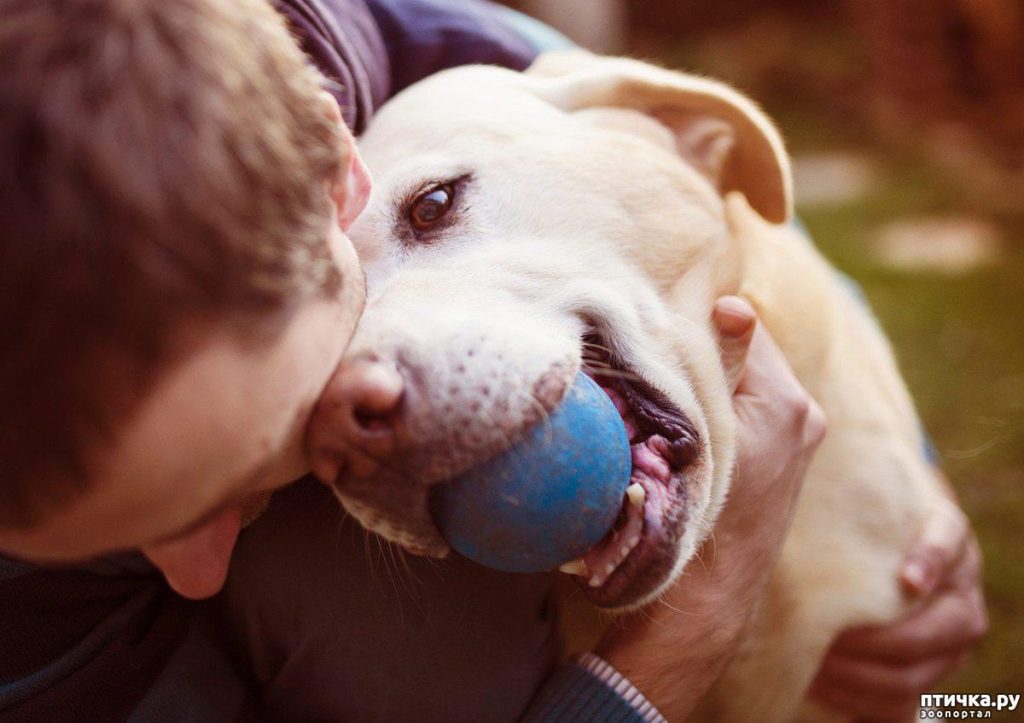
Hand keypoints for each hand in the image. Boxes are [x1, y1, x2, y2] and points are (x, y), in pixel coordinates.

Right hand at [597, 296, 825, 719]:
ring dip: (711, 377)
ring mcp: (796, 438)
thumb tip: (734, 306)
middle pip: (747, 353)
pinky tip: (687, 416)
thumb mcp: (702, 431)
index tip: (663, 322)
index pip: (744, 325)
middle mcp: (803, 415)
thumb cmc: (695, 512)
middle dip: (706, 348)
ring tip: (669, 385)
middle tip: (660, 349)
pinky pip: (750, 408)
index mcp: (788, 402)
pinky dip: (722, 403)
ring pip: (746, 380)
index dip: (701, 320)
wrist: (707, 595)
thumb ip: (720, 365)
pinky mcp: (782, 458)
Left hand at [809, 496, 986, 720]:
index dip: (933, 559)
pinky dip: (865, 700)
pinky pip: (907, 699)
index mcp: (947, 535)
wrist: (883, 543)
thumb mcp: (862, 499)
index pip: (950, 541)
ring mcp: (951, 633)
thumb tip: (804, 439)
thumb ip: (847, 491)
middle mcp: (960, 587)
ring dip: (870, 675)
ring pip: (926, 671)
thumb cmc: (860, 518)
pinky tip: (824, 686)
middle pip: (947, 625)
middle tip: (834, 638)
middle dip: (888, 640)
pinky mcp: (929, 668)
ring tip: (819, 664)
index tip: (907, 579)